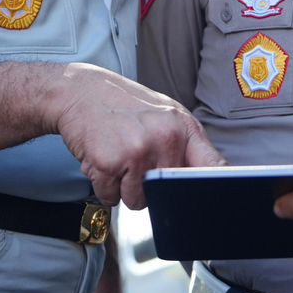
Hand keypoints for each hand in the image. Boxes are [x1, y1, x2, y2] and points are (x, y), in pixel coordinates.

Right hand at [52, 63, 224, 207]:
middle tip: (136, 160)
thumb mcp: (164, 115)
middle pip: (167, 194)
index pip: (211, 168)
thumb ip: (185, 145)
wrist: (80, 90)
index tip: (208, 201)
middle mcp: (164, 138)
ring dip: (124, 188)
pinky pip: (111, 197)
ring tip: (118, 157)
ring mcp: (137, 150)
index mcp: (183, 127)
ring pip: (138, 200)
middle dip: (150, 186)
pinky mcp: (109, 162)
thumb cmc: (122, 105)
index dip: (212, 190)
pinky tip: (103, 159)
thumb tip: (207, 177)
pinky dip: (104, 186)